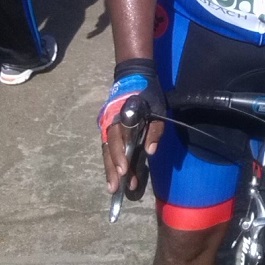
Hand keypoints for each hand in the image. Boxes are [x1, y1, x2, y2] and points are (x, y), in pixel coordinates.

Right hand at [98, 60, 165, 193]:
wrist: (134, 77)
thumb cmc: (148, 94)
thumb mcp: (158, 109)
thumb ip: (155, 130)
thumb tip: (151, 152)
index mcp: (123, 115)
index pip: (120, 139)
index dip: (121, 156)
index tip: (124, 171)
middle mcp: (111, 121)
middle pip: (110, 148)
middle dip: (112, 168)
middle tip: (116, 188)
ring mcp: (107, 124)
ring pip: (106, 149)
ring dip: (109, 168)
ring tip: (113, 187)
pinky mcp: (108, 127)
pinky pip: (108, 145)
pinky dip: (110, 159)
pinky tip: (113, 173)